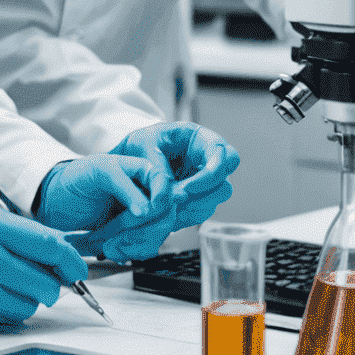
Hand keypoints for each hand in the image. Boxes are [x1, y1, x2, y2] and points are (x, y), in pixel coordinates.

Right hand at [0, 206, 88, 331]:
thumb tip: (56, 256)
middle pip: (45, 279)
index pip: (49, 242)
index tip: (78, 273)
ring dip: (19, 304)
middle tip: (32, 286)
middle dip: (46, 288)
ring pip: (28, 304)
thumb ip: (9, 236)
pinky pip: (3, 319)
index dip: (71, 262)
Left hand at [35, 154, 179, 262]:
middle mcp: (146, 192)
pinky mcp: (133, 234)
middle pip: (165, 214)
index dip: (161, 199)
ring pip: (157, 235)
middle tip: (115, 233)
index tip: (147, 212)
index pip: (164, 185)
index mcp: (141, 170)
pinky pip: (144, 247)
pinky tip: (109, 248)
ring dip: (131, 244)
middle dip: (141, 229)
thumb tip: (147, 209)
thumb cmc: (75, 178)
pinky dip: (127, 252)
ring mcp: (142, 215)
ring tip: (106, 244)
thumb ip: (124, 187)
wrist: (57, 202)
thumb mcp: (98, 172)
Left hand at [111, 123, 239, 228]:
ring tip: (167, 208)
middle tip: (176, 201)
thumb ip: (159, 168)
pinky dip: (185, 216)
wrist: (127, 158)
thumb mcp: (144, 146)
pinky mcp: (197, 197)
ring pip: (214, 202)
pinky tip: (167, 214)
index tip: (187, 188)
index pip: (226, 156)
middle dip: (203, 197)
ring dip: (192, 208)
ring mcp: (205, 181)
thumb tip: (176, 196)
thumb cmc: (140, 144)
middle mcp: (208, 161)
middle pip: (225, 184)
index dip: (212, 175)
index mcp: (200, 139)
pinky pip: (201, 212)